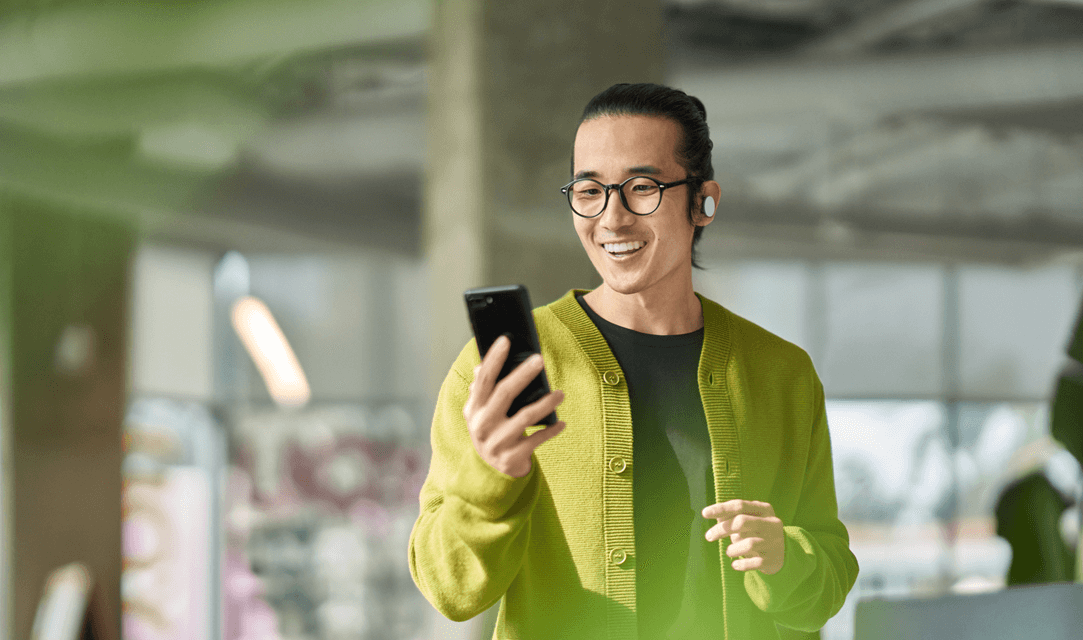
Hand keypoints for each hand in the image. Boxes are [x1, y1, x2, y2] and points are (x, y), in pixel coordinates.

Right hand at [462, 335, 565, 477]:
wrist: (490, 470)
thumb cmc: (491, 430)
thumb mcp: (480, 411)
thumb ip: (481, 390)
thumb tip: (481, 366)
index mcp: (473, 409)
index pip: (483, 379)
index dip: (493, 359)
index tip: (505, 340)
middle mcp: (482, 425)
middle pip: (504, 393)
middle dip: (522, 374)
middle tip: (539, 359)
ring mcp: (497, 442)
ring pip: (525, 417)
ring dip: (545, 403)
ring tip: (560, 394)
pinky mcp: (511, 457)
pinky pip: (535, 440)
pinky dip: (550, 431)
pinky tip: (561, 423)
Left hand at [703, 500, 784, 574]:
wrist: (783, 553)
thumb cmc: (758, 532)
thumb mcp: (749, 519)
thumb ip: (732, 516)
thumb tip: (713, 514)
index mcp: (764, 509)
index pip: (739, 505)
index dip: (721, 508)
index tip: (704, 513)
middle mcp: (771, 523)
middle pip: (741, 522)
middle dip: (721, 529)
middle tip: (708, 536)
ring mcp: (774, 542)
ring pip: (748, 544)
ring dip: (733, 549)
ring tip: (729, 551)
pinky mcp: (773, 559)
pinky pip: (753, 563)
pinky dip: (741, 564)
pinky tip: (734, 565)